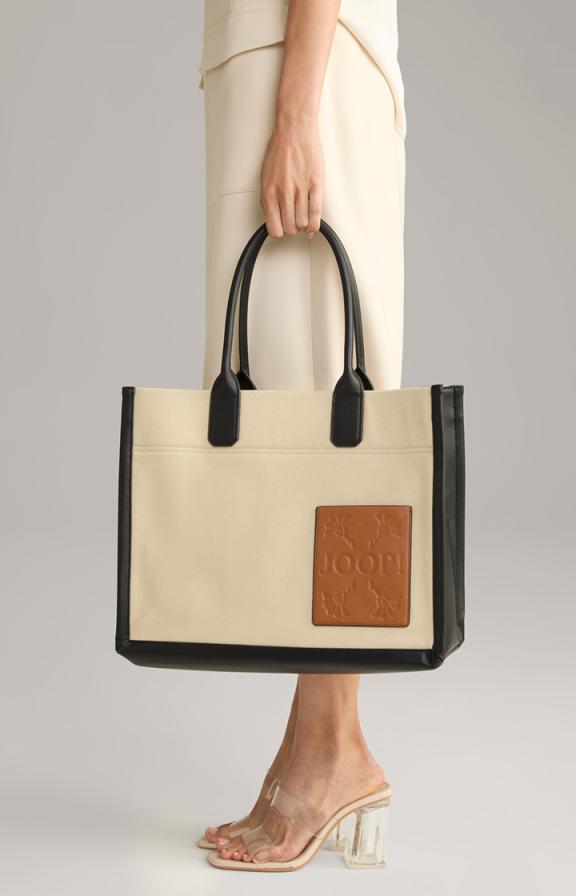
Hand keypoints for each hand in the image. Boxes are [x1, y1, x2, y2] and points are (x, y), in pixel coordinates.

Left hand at [259, 115, 323, 238]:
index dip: (279, 232)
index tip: (282, 228)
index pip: (274, 228)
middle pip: (289, 228)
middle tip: (294, 223)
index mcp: (269, 192)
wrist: (294, 129)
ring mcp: (300, 189)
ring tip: (303, 219)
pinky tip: (313, 224)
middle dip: (292, 229)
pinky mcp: (315, 184)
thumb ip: (268, 199)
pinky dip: (315, 223)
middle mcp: (284, 193)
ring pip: (303, 223)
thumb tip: (273, 218)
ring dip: (303, 226)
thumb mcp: (265, 177)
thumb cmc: (279, 150)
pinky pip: (316, 213)